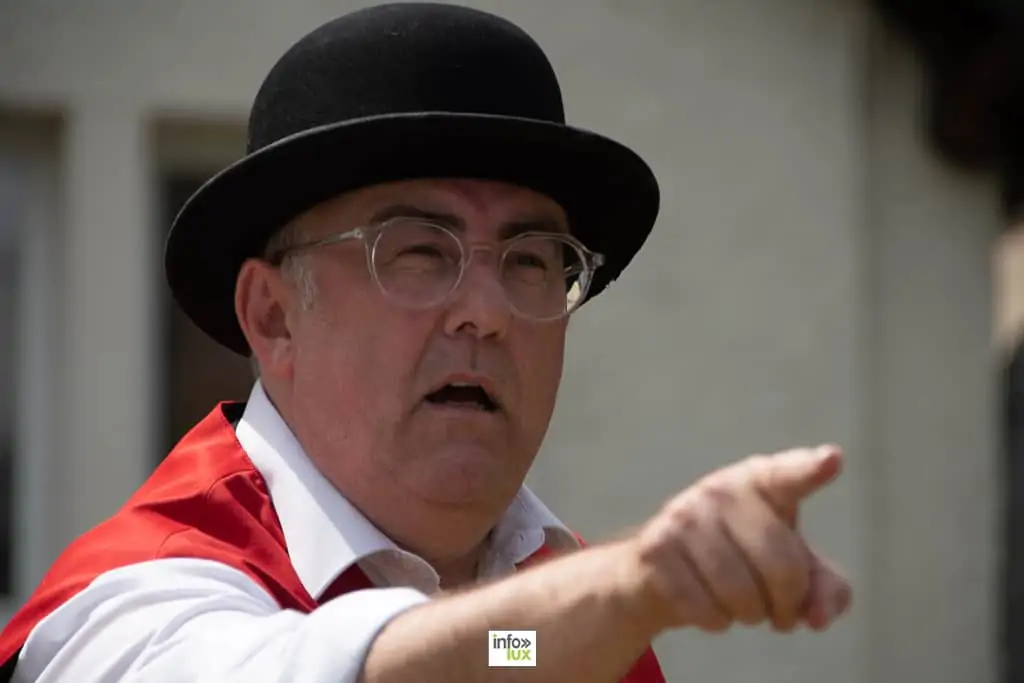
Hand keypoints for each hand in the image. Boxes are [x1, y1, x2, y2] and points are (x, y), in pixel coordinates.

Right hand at [628, 445, 850, 632]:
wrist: (662, 570)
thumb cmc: (743, 560)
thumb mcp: (793, 569)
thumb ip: (825, 589)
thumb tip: (818, 619)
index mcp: (761, 481)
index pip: (788, 476)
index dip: (809, 470)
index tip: (831, 460)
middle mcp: (720, 489)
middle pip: (781, 566)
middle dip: (788, 603)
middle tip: (781, 611)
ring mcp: (683, 516)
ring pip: (741, 594)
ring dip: (750, 615)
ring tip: (743, 605)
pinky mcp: (655, 549)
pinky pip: (705, 609)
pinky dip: (715, 621)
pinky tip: (709, 605)